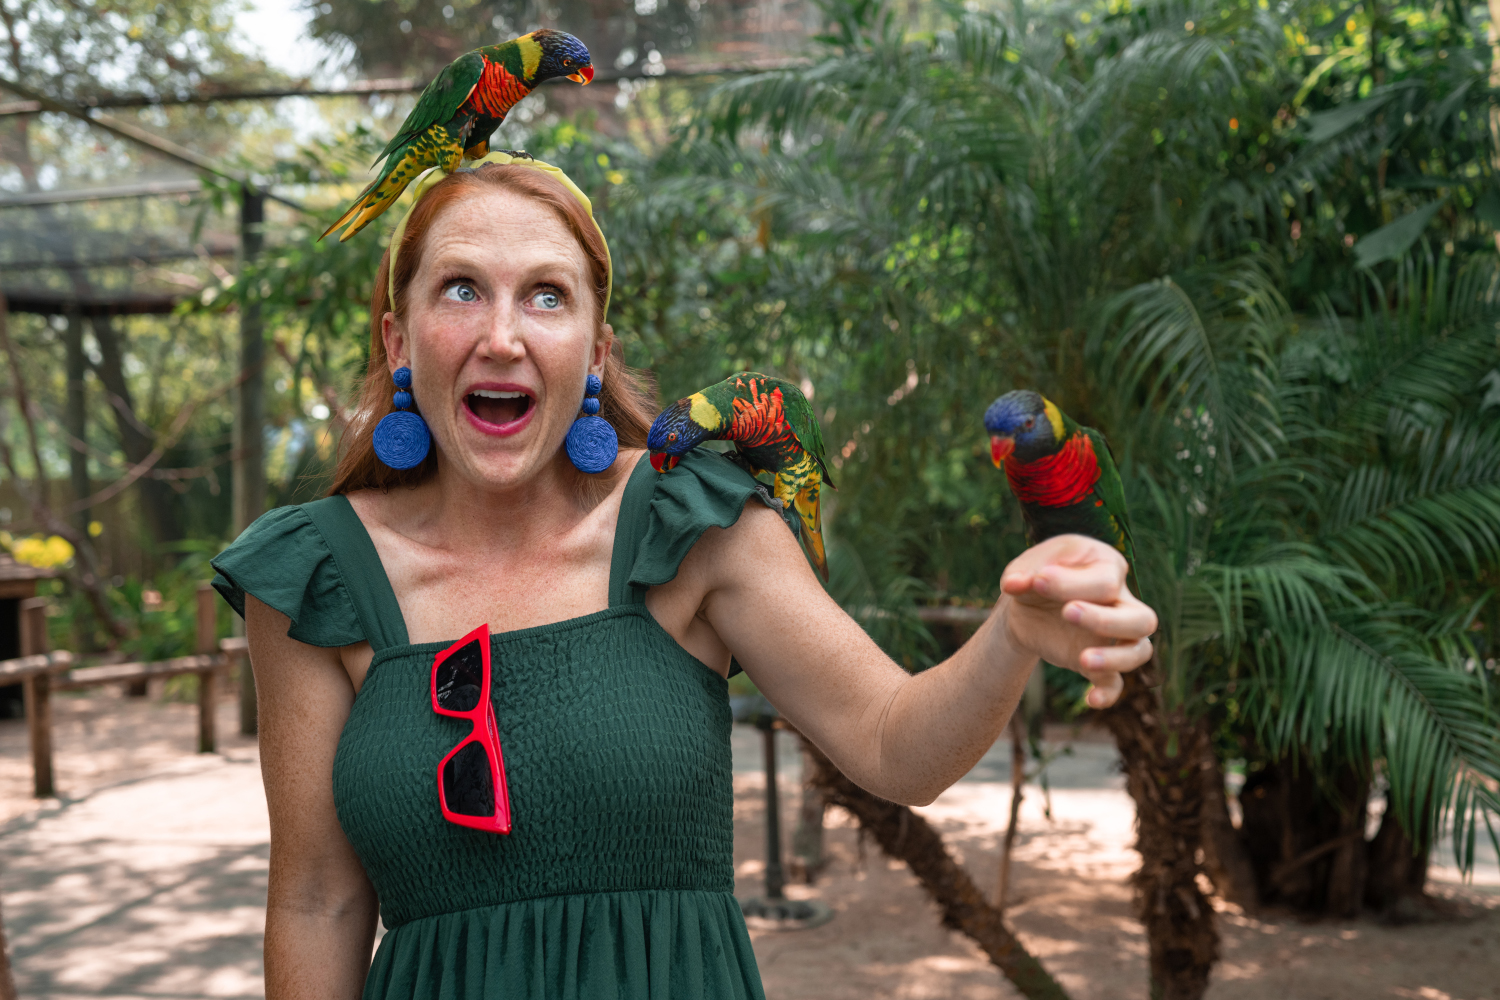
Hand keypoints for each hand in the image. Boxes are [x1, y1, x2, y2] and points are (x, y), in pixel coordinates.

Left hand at [997, 534, 1156, 708]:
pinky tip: (1090, 700)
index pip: (1104, 580)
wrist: (1027, 605)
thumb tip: (1013, 584)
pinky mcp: (1101, 662)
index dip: (1071, 583)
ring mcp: (1115, 635)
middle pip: (1142, 618)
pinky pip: (1116, 683)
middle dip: (1106, 620)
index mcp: (1108, 566)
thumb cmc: (1036, 576)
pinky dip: (1107, 693)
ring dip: (1116, 658)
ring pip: (1140, 650)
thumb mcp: (1025, 569)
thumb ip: (1022, 574)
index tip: (1037, 581)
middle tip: (1067, 613)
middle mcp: (1122, 601)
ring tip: (1083, 660)